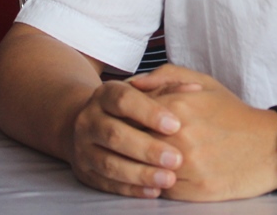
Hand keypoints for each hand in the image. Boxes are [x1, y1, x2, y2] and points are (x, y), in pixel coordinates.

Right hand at [69, 78, 185, 198]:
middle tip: (176, 159)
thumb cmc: (135, 104)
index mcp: (106, 93)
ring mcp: (83, 147)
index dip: (149, 113)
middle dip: (147, 148)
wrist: (95, 123)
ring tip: (168, 179)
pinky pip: (106, 183)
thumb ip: (171, 86)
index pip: (124, 101)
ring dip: (140, 173)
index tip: (176, 125)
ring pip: (108, 163)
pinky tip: (153, 190)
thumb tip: (194, 89)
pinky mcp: (84, 172)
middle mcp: (89, 119)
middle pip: (114, 134)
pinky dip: (130, 188)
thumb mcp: (150, 89)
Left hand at [130, 65, 276, 200]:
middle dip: (128, 142)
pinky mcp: (191, 190)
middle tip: (130, 142)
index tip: (124, 121)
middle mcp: (178, 135)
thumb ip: (167, 76)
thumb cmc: (234, 115)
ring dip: (138, 165)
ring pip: (141, 168)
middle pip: (130, 141)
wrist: (268, 147)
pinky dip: (155, 183)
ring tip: (145, 160)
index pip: (129, 113)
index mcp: (179, 105)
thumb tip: (133, 84)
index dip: (124, 118)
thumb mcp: (206, 84)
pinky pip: (157, 188)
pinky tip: (163, 175)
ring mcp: (184, 165)